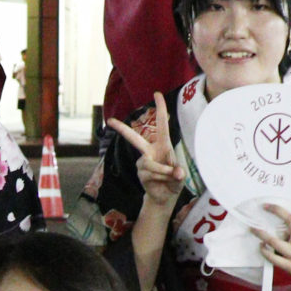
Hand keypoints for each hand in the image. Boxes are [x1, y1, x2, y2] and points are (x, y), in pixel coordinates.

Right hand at [103, 93, 185, 208]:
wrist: (165, 197)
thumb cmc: (174, 182)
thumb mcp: (181, 178)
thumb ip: (180, 174)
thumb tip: (176, 172)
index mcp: (163, 144)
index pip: (161, 123)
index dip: (160, 108)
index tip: (156, 93)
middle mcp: (150, 150)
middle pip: (134, 138)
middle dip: (121, 129)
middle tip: (109, 120)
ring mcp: (143, 161)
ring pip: (149, 164)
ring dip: (163, 172)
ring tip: (170, 178)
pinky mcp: (140, 172)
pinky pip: (149, 173)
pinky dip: (159, 178)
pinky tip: (161, 182)